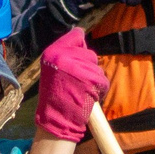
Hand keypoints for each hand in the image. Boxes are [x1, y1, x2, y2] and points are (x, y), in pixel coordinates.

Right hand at [33, 28, 107, 143]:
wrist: (55, 118)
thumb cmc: (55, 96)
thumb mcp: (53, 69)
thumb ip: (66, 54)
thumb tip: (82, 35)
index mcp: (52, 52)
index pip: (76, 35)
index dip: (81, 45)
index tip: (80, 57)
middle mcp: (62, 56)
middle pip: (89, 53)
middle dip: (88, 67)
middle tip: (78, 82)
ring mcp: (76, 67)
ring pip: (97, 67)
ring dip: (94, 79)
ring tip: (82, 90)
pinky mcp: (88, 79)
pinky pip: (103, 80)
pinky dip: (100, 89)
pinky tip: (89, 96)